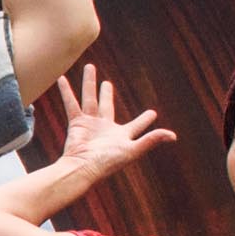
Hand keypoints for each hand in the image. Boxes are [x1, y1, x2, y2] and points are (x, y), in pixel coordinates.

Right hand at [45, 66, 171, 178]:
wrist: (82, 167)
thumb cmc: (108, 162)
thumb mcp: (132, 150)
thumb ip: (150, 140)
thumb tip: (173, 135)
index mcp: (121, 136)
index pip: (137, 125)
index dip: (145, 120)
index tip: (152, 114)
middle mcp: (105, 128)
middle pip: (107, 106)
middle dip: (107, 95)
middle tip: (107, 85)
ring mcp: (90, 124)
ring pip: (89, 99)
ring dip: (89, 83)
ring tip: (89, 67)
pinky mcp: (77, 123)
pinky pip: (71, 104)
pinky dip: (66, 91)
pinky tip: (62, 78)